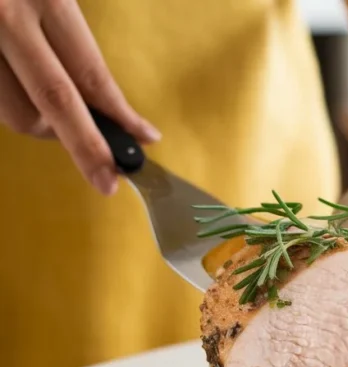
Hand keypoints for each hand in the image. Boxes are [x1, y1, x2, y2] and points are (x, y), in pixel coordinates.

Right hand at [0, 0, 159, 194]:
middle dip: (86, 147)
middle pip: (53, 101)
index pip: (89, 73)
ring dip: (36, 123)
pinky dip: (6, 104)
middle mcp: (4, 18)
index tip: (144, 140)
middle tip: (107, 178)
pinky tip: (17, 92)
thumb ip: (61, 28)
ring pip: (10, 109)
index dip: (118, 115)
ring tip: (52, 118)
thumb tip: (99, 99)